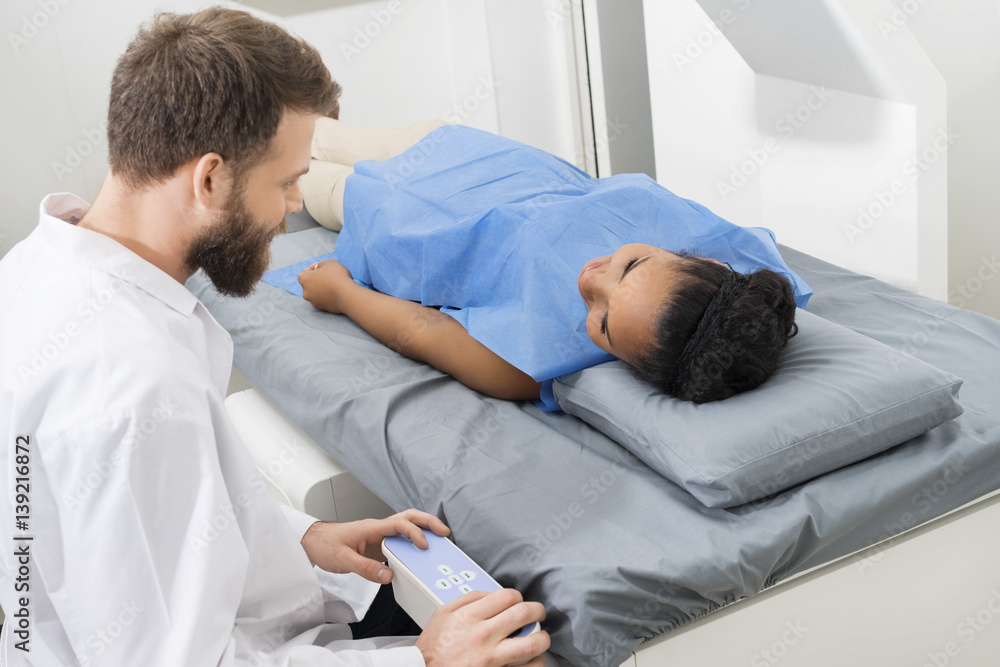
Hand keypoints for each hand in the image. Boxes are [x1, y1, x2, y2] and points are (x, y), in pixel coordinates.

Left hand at [297, 259, 357, 313]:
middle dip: (316, 280)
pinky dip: (327, 296)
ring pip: (316, 293)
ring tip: (333, 284)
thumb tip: (318, 269)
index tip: (319, 266)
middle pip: (309, 285)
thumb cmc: (337, 276)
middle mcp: (306, 293)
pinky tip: (336, 292)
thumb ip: (320, 265)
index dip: (310, 269)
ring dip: (322, 288)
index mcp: (305, 280)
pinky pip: (323, 300)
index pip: (302, 274)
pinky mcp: (323, 309)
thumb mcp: (329, 263)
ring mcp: (314, 302)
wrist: (348, 294)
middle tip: (327, 275)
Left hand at [300, 509, 449, 583]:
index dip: (414, 533)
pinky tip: (419, 553)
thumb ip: (365, 568)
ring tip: (439, 540)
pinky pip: (400, 539)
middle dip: (428, 522)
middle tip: (444, 533)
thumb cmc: (325, 545)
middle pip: (409, 517)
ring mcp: (379, 534)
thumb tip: (388, 575)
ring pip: (406, 525)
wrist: (313, 542)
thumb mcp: (342, 560)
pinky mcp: (378, 543)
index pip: (399, 524)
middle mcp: (378, 528)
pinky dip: (413, 542)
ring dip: (424, 529)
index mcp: (371, 527)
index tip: (424, 546)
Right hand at [416, 589, 550, 666]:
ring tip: (541, 637)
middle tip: (538, 614)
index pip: (507, 597)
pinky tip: (534, 660)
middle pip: (524, 614)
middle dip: (537, 611)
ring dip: (542, 638)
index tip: (519, 602)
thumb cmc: (433, 648)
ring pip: (532, 643)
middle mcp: (483, 635)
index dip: (518, 597)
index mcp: (471, 616)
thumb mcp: (443, 614)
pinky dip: (536, 664)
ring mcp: (491, 658)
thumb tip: (491, 594)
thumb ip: (469, 599)